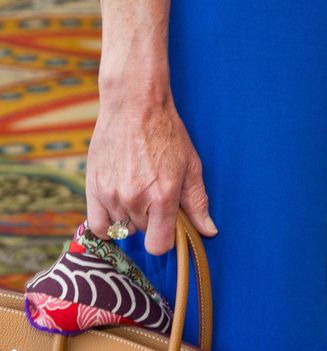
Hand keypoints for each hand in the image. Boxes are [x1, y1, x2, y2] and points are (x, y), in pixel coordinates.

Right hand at [86, 92, 216, 253]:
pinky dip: (109, 223)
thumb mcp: (190, 164)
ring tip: (137, 187)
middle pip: (143, 233)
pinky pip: (98, 226)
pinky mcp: (92, 188)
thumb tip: (209, 231)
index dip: (166, 238)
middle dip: (151, 219)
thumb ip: (197, 202)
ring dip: (131, 216)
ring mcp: (111, 195)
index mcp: (162, 196)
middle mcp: (135, 199)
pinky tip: (119, 206)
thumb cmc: (166, 132)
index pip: (160, 245)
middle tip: (154, 191)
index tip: (169, 223)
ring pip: (122, 228)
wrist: (134, 105)